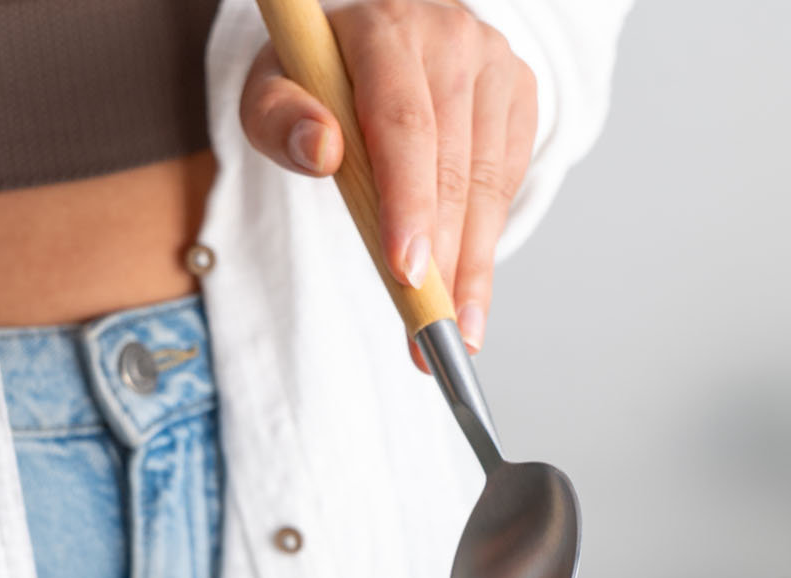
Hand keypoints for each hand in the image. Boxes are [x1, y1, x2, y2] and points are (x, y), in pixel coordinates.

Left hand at [241, 0, 536, 352]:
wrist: (372, 42)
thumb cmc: (317, 78)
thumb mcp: (272, 90)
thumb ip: (278, 119)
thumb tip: (320, 150)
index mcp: (385, 28)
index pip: (403, 124)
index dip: (409, 204)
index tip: (407, 274)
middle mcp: (449, 36)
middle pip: (454, 166)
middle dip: (445, 260)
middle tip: (431, 331)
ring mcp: (492, 63)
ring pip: (489, 184)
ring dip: (473, 268)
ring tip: (458, 333)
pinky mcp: (518, 94)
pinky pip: (507, 184)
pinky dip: (487, 242)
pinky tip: (468, 289)